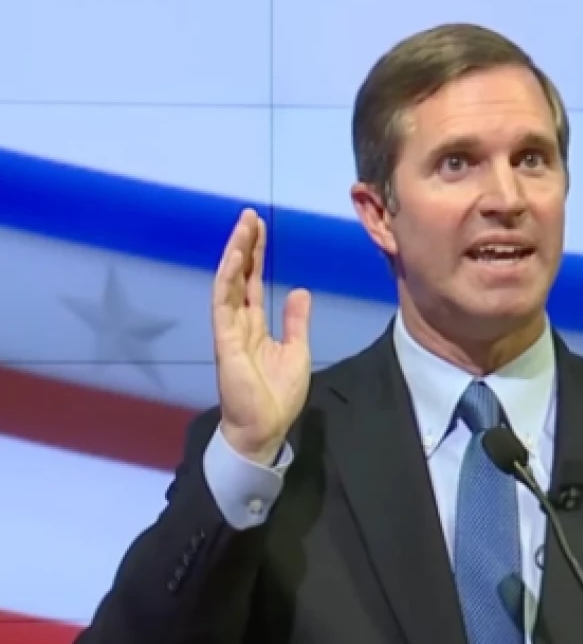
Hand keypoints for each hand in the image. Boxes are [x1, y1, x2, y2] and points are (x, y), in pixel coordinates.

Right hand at [211, 208, 312, 464]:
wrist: (264, 427)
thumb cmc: (277, 395)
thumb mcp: (296, 350)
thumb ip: (295, 321)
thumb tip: (298, 290)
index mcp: (254, 326)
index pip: (252, 282)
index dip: (256, 255)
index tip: (260, 228)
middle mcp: (237, 323)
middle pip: (238, 276)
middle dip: (243, 245)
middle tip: (249, 216)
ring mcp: (228, 330)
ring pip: (228, 283)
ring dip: (235, 254)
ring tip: (243, 227)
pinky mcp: (224, 340)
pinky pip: (223, 304)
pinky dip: (228, 279)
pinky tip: (235, 258)